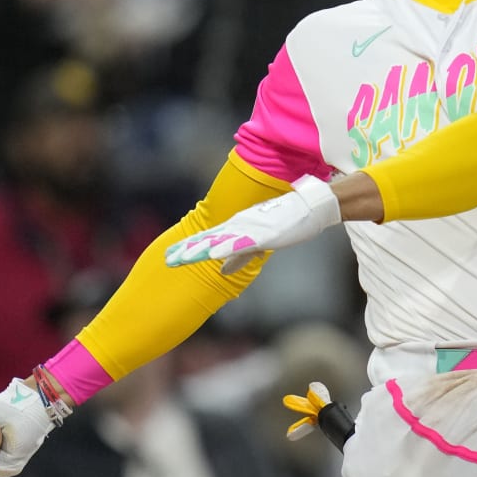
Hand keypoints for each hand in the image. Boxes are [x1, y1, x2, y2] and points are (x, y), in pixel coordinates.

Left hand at [165, 175, 339, 273]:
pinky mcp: (263, 233)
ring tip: (182, 257)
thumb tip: (221, 271)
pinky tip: (213, 254)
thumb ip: (240, 257)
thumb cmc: (288, 221)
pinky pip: (241, 242)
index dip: (188, 247)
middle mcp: (239, 227)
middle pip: (207, 240)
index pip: (207, 239)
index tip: (170, 254)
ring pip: (219, 241)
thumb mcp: (259, 243)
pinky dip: (226, 248)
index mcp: (237, 228)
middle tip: (166, 259)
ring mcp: (249, 229)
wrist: (310, 205)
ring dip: (200, 250)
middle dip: (186, 250)